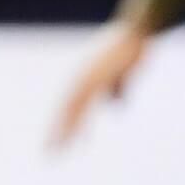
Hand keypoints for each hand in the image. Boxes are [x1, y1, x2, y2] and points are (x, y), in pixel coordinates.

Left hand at [50, 20, 149, 148]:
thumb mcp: (124, 74)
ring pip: (71, 112)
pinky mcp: (96, 80)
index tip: (56, 141)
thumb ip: (119, 90)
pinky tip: (78, 139)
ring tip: (57, 151)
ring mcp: (86, 80)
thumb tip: (117, 107)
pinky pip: (84, 107)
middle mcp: (80, 79)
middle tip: (48, 153)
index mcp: (85, 79)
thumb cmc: (132, 50)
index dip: (63, 124)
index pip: (68, 106)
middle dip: (57, 133)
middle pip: (64, 111)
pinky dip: (79, 124)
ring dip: (64, 133)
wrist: (136, 30)